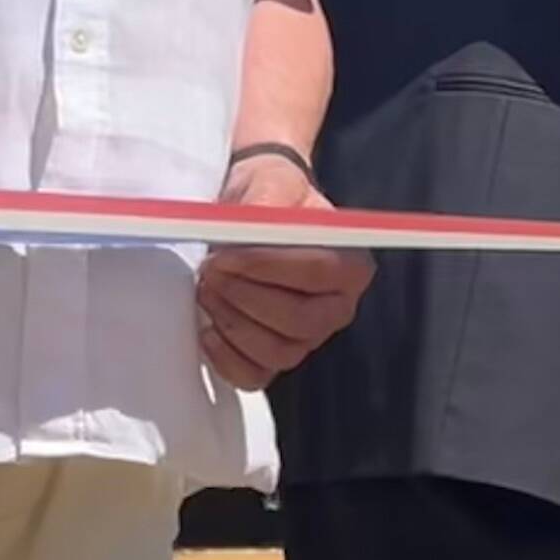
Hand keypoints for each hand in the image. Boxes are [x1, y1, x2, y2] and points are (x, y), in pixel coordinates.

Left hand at [195, 151, 374, 389]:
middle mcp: (338, 307)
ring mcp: (309, 338)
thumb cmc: (269, 198)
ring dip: (233, 324)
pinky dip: (226, 360)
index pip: (320, 273)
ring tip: (207, 291)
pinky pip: (255, 377)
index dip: (269, 268)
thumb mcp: (271, 183)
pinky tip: (208, 330)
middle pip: (300, 320)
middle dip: (245, 297)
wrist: (254, 214)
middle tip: (210, 271)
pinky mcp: (276, 357)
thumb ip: (267, 200)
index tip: (227, 255)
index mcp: (351, 264)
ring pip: (277, 351)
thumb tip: (250, 225)